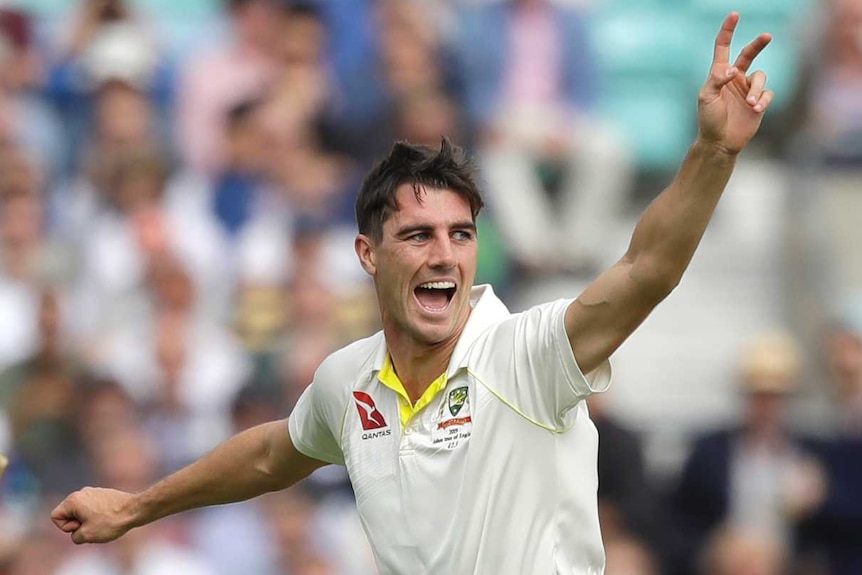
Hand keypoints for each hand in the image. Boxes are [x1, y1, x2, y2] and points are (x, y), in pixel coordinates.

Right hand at [51, 487, 136, 543]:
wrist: (134, 510)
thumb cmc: (110, 522)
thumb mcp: (86, 536)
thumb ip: (74, 535)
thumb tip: (79, 530)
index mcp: (74, 499)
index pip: (55, 516)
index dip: (65, 527)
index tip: (81, 527)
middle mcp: (82, 492)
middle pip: (68, 513)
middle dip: (77, 524)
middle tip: (92, 526)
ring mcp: (94, 492)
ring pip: (81, 512)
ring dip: (88, 521)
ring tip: (103, 523)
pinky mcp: (104, 494)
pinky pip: (92, 509)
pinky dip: (97, 516)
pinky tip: (110, 519)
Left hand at [697, 12, 773, 154]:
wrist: (720, 142)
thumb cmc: (708, 119)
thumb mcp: (706, 98)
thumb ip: (716, 80)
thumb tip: (732, 69)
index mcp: (719, 74)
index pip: (723, 48)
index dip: (728, 31)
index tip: (734, 15)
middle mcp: (735, 79)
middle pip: (749, 55)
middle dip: (758, 45)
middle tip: (767, 36)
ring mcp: (747, 90)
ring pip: (761, 77)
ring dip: (757, 89)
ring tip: (750, 103)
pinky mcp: (758, 102)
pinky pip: (768, 93)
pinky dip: (763, 99)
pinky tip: (755, 109)